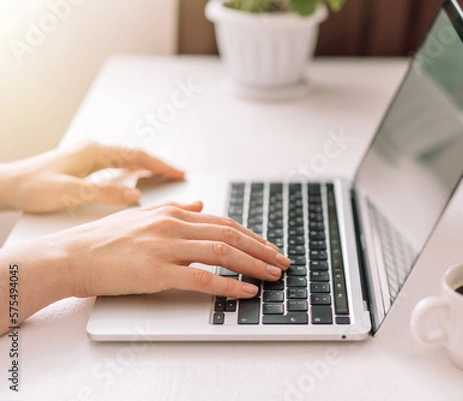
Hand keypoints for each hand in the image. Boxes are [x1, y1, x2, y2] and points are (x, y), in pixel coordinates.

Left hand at [0, 141, 184, 212]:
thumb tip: (135, 195)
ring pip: (127, 159)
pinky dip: (133, 171)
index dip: (160, 164)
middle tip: (179, 174)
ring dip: (147, 167)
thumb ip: (105, 193)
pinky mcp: (85, 165)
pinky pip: (117, 165)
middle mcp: (94, 150)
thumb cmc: (32, 187)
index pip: (136, 155)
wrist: (8, 185)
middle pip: (135, 154)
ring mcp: (89, 156)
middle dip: (159, 164)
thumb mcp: (71, 193)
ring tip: (165, 176)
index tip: (178, 173)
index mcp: (93, 152)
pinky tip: (138, 178)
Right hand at [52, 201, 289, 298]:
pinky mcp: (156, 271)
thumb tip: (199, 204)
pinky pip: (201, 278)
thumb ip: (173, 208)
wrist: (70, 256)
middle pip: (230, 236)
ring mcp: (165, 247)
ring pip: (222, 253)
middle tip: (282, 263)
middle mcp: (173, 225)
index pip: (224, 223)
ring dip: (254, 265)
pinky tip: (246, 291)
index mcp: (172, 213)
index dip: (252, 236)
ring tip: (273, 276)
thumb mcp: (141, 215)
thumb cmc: (103, 239)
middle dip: (262, 249)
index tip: (270, 248)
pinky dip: (228, 285)